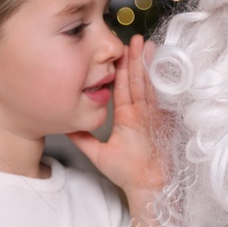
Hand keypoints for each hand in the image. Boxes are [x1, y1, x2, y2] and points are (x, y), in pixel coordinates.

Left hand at [69, 35, 166, 198]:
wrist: (149, 188)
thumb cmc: (128, 174)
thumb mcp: (99, 154)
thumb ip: (83, 139)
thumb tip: (64, 127)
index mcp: (128, 118)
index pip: (122, 88)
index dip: (120, 70)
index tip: (118, 52)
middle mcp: (141, 113)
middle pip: (136, 81)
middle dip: (135, 60)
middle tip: (132, 39)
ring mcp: (153, 116)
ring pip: (148, 85)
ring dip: (146, 65)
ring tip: (144, 45)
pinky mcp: (163, 122)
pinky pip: (160, 97)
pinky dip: (159, 81)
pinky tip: (159, 65)